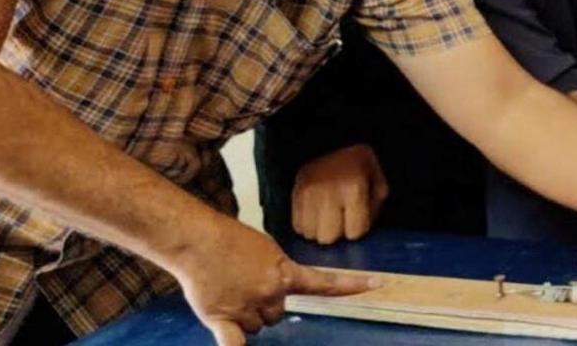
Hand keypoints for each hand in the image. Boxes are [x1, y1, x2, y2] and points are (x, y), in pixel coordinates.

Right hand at [168, 217, 377, 344]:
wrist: (198, 240)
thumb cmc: (230, 241)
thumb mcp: (266, 250)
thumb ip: (279, 272)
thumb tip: (282, 289)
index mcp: (284, 274)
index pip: (324, 283)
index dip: (352, 286)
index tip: (378, 284)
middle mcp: (270, 293)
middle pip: (278, 315)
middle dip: (266, 307)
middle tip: (245, 286)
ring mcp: (247, 307)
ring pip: (256, 328)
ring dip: (246, 319)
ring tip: (228, 293)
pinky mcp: (221, 318)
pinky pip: (234, 343)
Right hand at [290, 143, 387, 244]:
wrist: (333, 140)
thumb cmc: (359, 165)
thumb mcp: (378, 183)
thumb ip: (374, 210)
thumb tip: (361, 235)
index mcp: (353, 189)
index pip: (354, 232)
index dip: (358, 229)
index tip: (358, 219)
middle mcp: (328, 193)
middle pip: (329, 238)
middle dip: (337, 233)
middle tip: (341, 219)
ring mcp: (308, 195)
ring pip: (311, 235)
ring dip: (320, 230)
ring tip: (328, 216)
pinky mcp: (294, 195)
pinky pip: (297, 227)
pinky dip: (307, 225)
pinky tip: (316, 214)